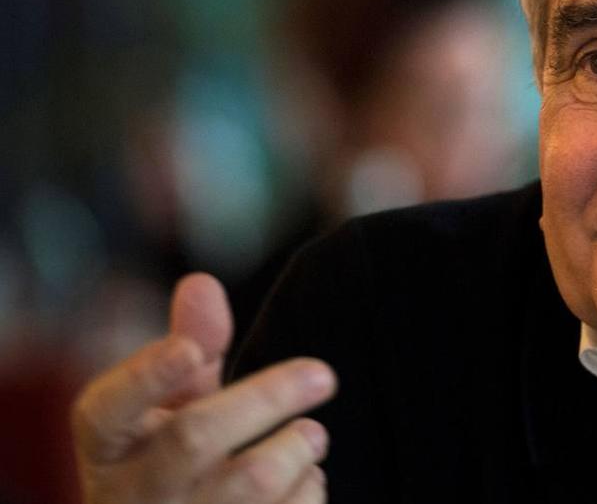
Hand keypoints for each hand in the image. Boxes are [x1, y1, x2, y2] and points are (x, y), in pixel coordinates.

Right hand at [72, 273, 337, 502]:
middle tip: (323, 374)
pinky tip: (303, 482)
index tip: (186, 350)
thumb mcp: (167, 409)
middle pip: (195, 437)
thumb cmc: (171, 463)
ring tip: (311, 435)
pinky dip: (308, 491)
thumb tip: (202, 282)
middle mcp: (132, 494)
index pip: (105, 410)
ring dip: (298, 447)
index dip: (144, 377)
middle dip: (268, 396)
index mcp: (109, 447)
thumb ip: (188, 346)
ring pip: (252, 482)